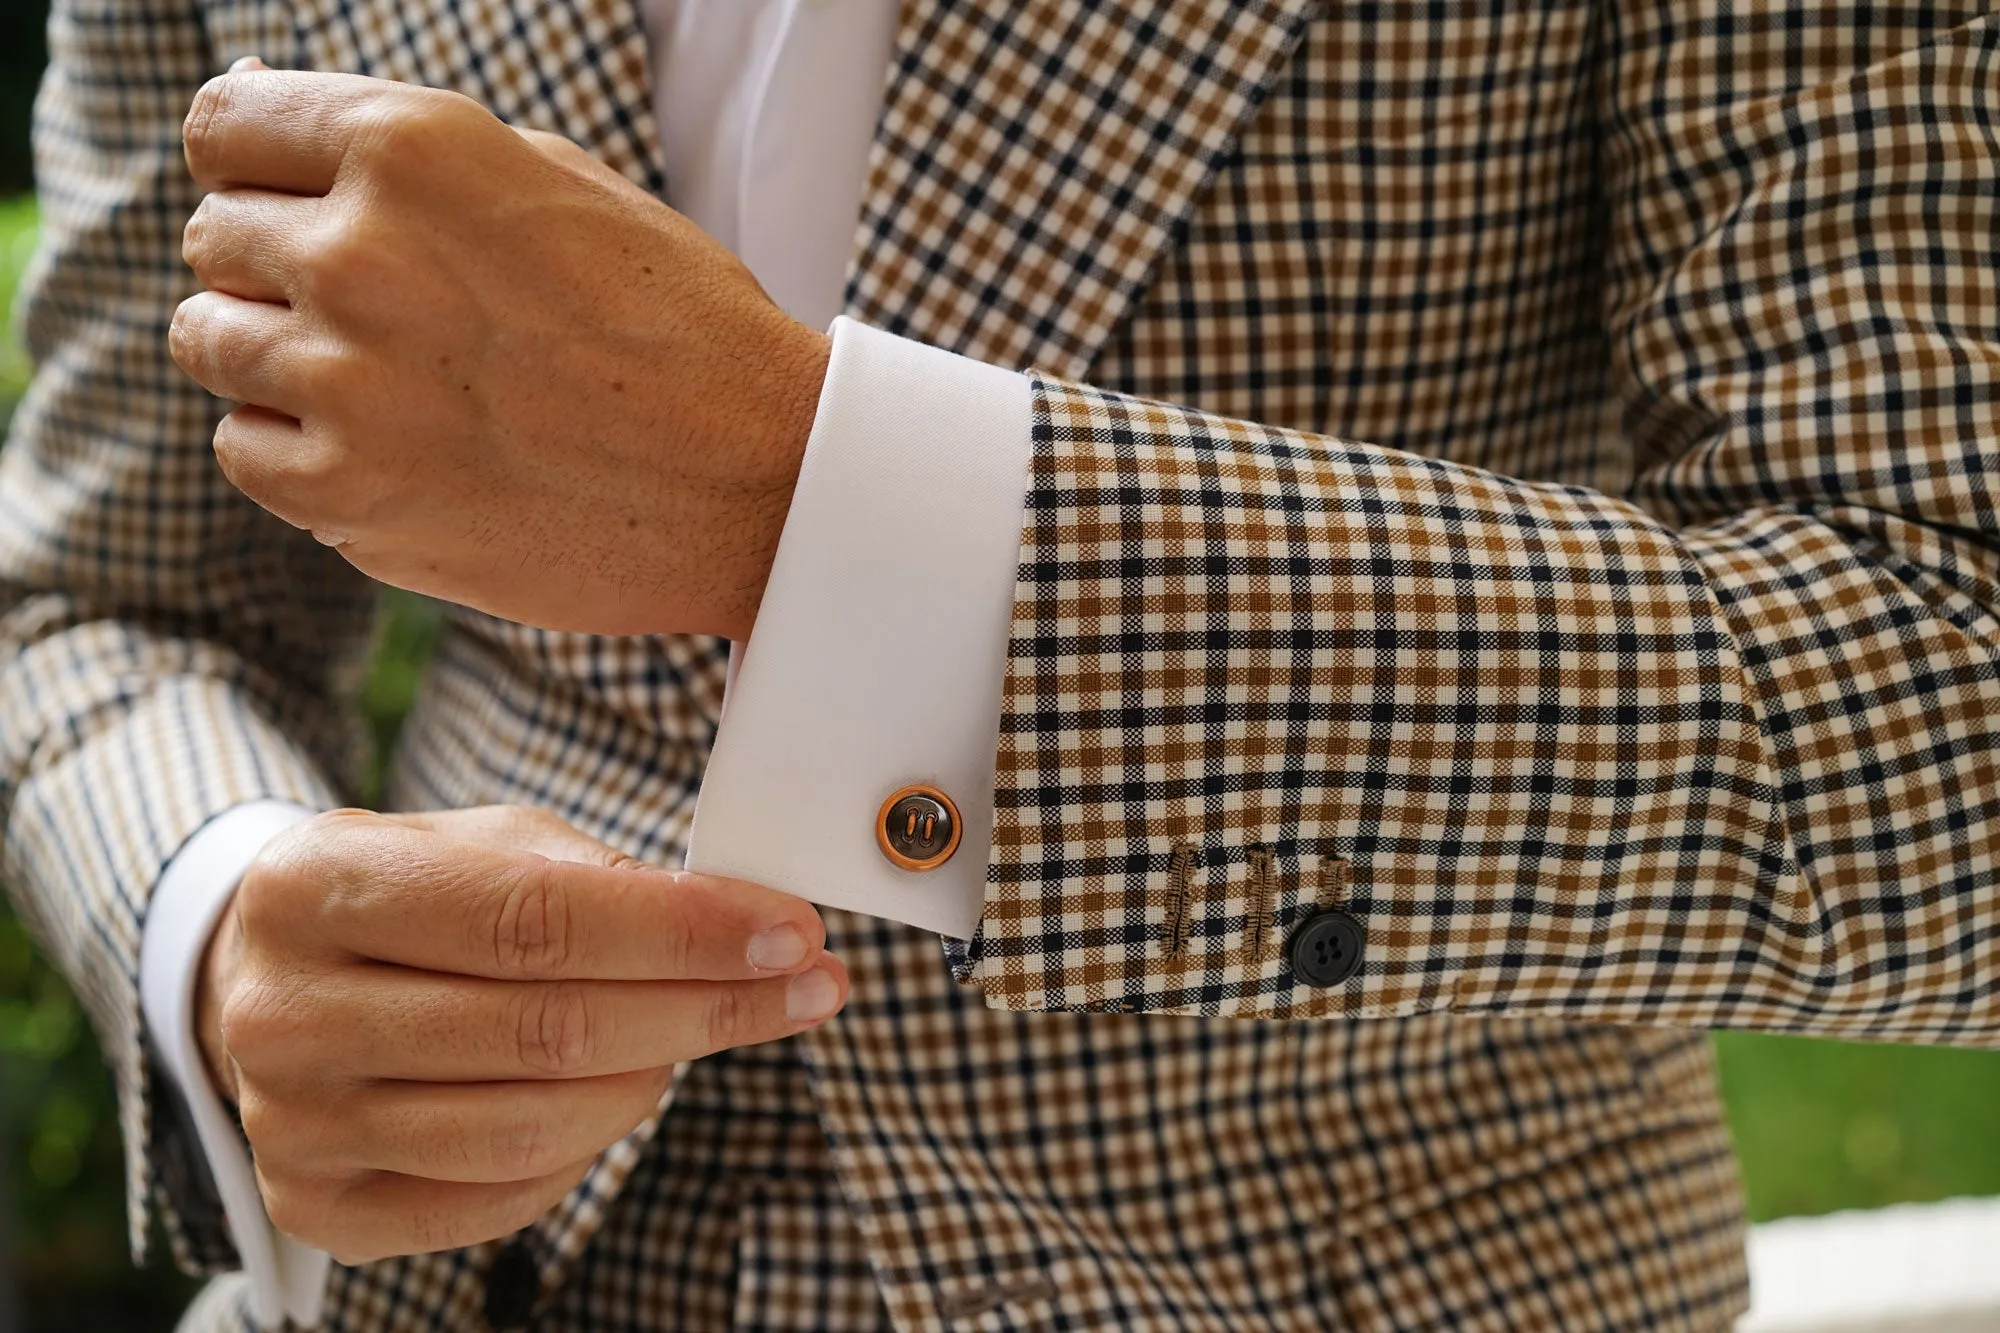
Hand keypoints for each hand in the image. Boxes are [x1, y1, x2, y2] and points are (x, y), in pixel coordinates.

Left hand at [169, 65, 829, 640]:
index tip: (297, 208)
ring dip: (275, 358)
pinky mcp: (349, 496)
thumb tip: (253, 110)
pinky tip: (390, 448)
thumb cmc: (677, 325)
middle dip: (276, 267)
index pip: (224, 127)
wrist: (759, 483)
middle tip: (384, 315)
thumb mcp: (557, 182)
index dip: (256, 168)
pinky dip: (296, 450)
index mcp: (414, 148)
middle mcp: (361, 253)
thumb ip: (405, 149)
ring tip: (385, 384)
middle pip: (214, 238)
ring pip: (209, 343)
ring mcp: (346, 382)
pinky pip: (243, 450)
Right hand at [194, 806, 845, 1262]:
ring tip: (711, 1028)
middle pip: (544, 1031)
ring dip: (658, 1078)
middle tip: (805, 985)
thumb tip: (733, 922)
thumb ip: (590, 874)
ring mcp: (294, 1125)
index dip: (680, 933)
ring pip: (532, 1128)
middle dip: (706, 1007)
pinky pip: (501, 1197)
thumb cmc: (404, 898)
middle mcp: (286, 1015)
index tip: (789, 931)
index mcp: (317, 888)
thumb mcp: (479, 842)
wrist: (262, 981)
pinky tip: (629, 1086)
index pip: (533, 920)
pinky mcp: (321, 1208)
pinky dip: (591, 1146)